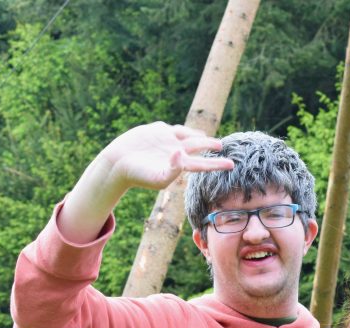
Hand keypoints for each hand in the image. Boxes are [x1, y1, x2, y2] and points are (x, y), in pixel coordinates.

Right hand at [99, 122, 233, 192]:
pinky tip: (182, 133)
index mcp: (181, 165)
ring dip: (198, 135)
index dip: (217, 164)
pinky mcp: (157, 131)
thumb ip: (174, 168)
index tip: (231, 165)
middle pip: (198, 146)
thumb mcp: (159, 177)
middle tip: (221, 145)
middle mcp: (177, 152)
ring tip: (206, 136)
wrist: (118, 163)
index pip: (203, 164)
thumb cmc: (139, 175)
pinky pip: (171, 129)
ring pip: (188, 135)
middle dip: (210, 144)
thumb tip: (182, 152)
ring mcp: (167, 140)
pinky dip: (179, 130)